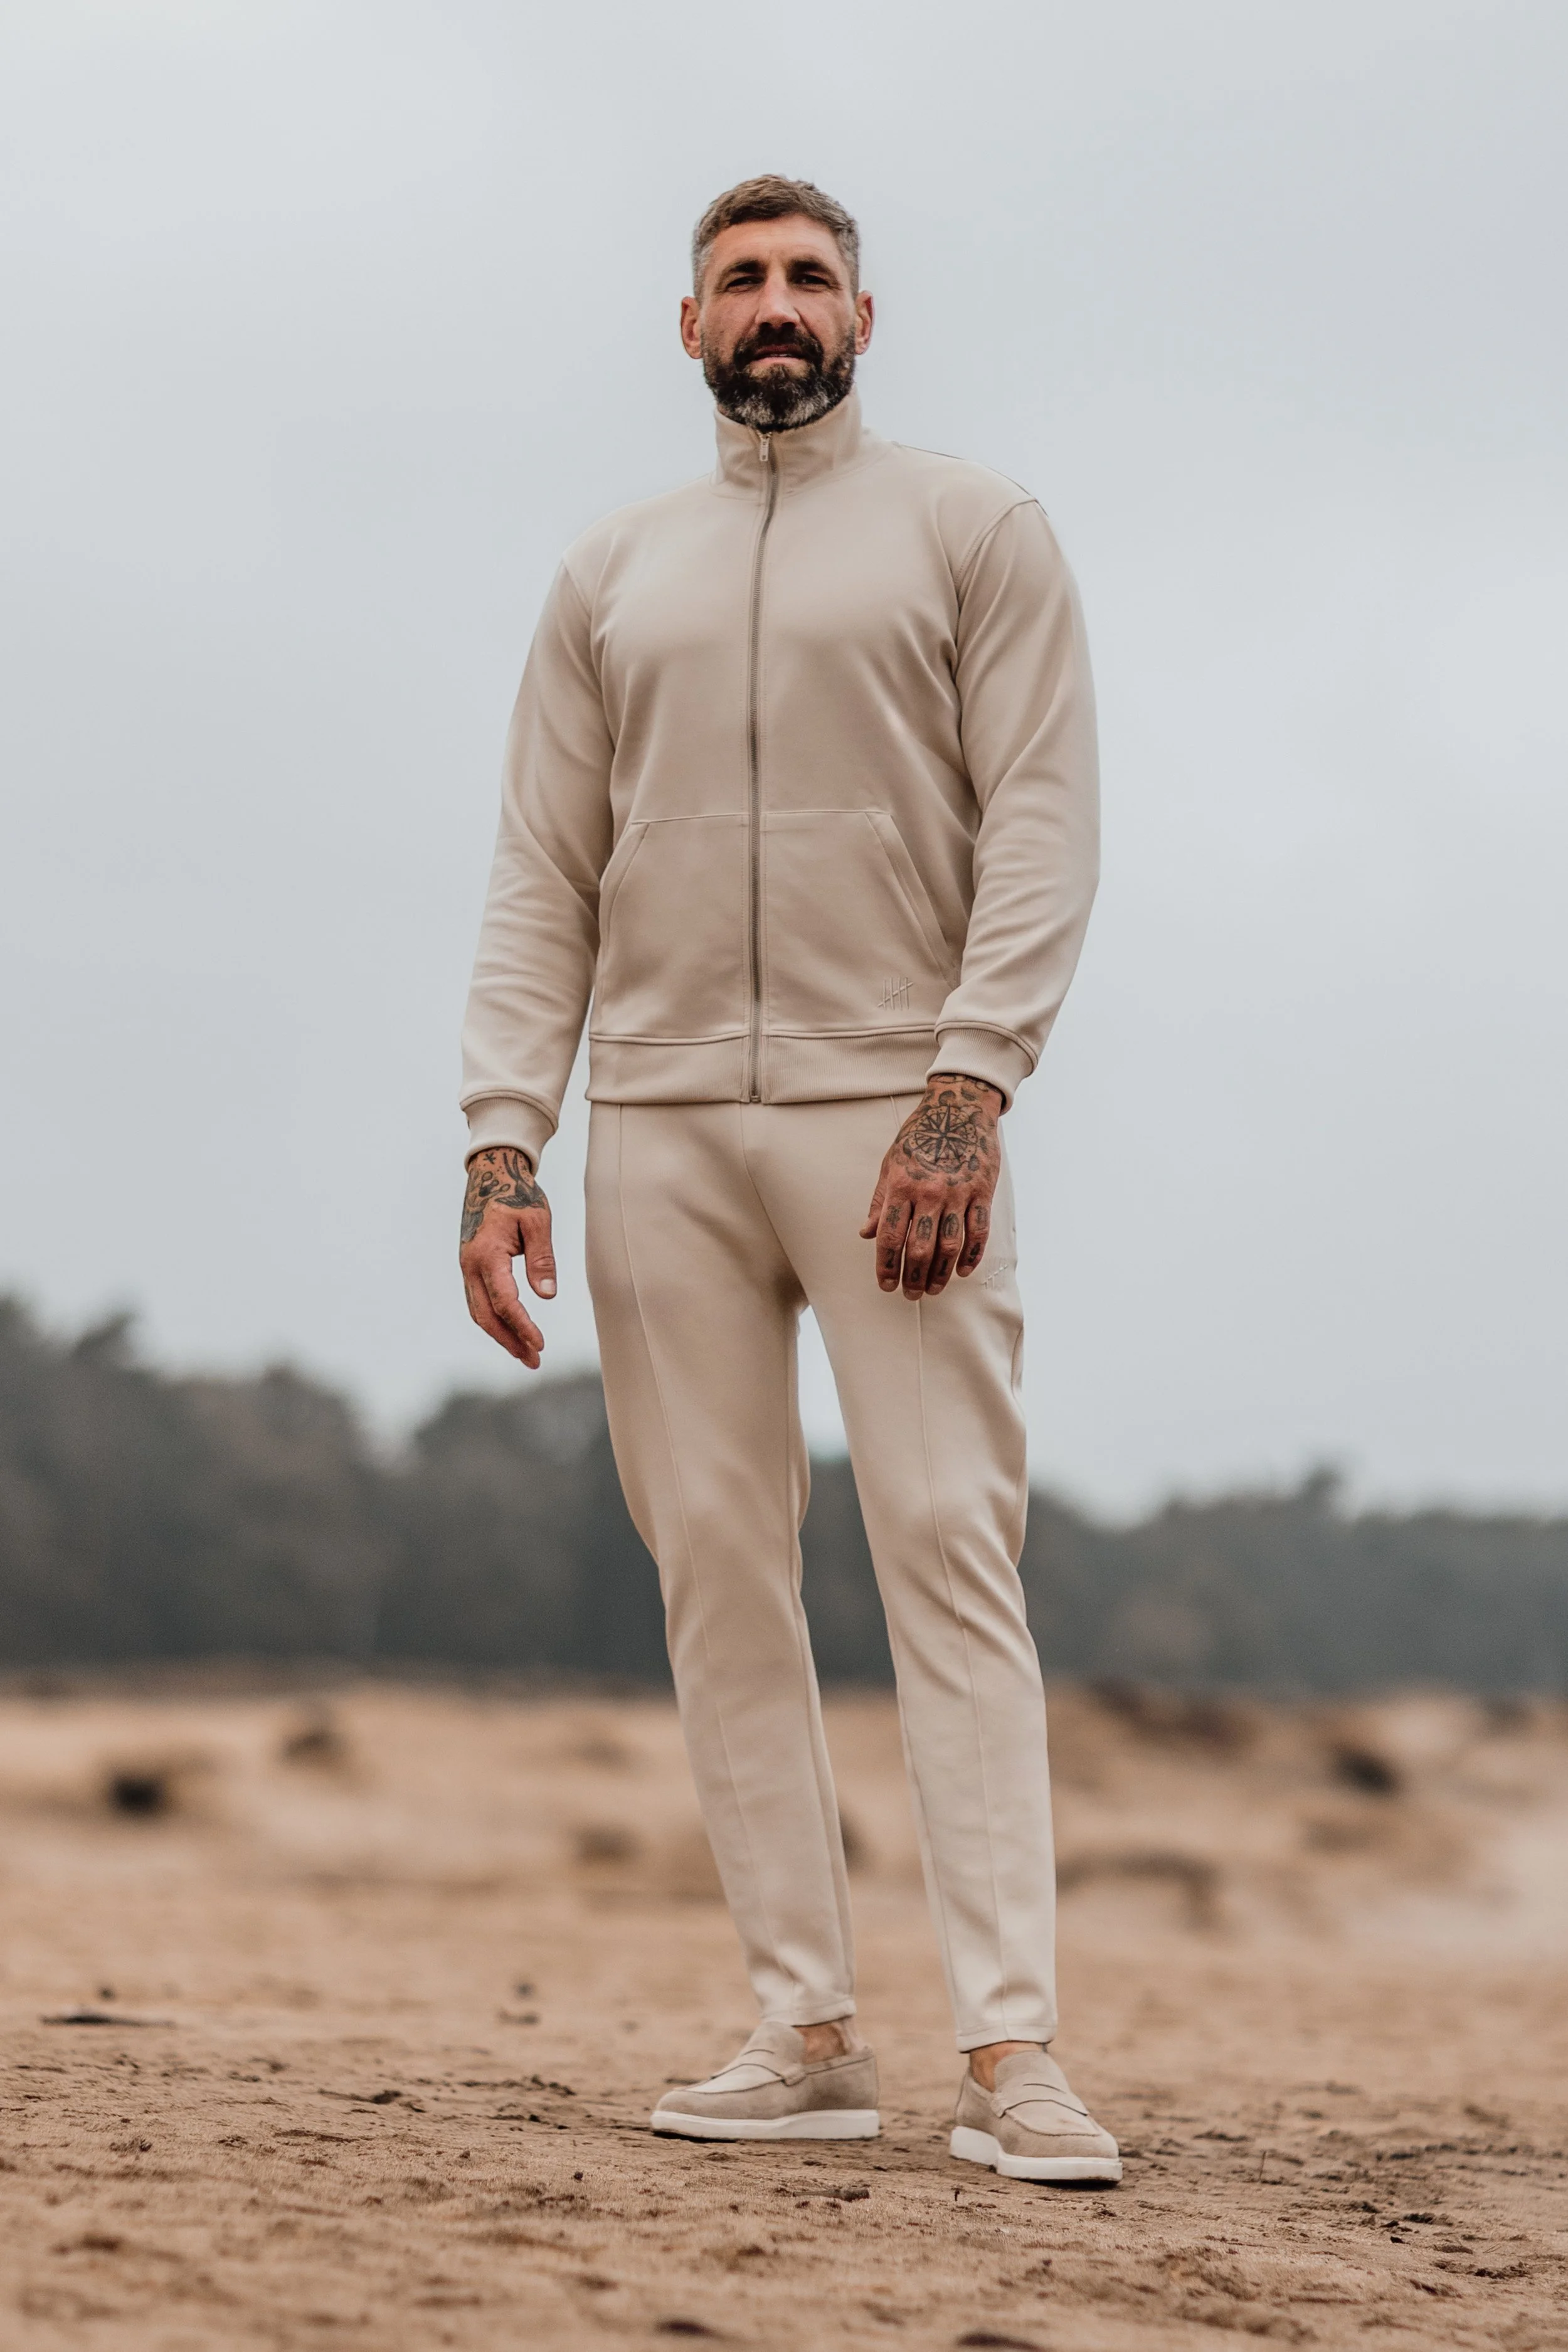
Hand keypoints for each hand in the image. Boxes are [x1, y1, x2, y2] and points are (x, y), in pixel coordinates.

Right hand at [459, 1147, 555, 1367]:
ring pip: (479, 1311)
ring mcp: (467, 1266)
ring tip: (525, 1353)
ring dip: (500, 1335)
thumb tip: (547, 1294)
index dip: (522, 1326)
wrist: (491, 1173)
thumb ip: (542, 1258)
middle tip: (533, 1360)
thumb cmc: (518, 1194)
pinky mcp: (470, 1266)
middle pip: (486, 1315)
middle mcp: (470, 1264)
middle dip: (509, 1341)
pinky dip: (493, 1319)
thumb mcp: (537, 1221)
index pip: (504, 1301)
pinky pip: (478, 1301)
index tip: (540, 1344)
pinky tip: (510, 1330)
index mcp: (487, 1254)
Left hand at [859, 1074, 1001, 1297]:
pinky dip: (971, 1256)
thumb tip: (866, 1233)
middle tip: (910, 1294)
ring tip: (932, 1289)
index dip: (886, 1266)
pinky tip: (962, 1271)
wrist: (960, 1107)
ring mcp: (958, 1193)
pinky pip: (978, 1231)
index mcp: (901, 1185)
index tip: (885, 1285)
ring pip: (949, 1245)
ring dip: (940, 1273)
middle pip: (919, 1247)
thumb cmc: (921, 1135)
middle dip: (912, 1277)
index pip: (890, 1236)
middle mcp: (929, 1192)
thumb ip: (880, 1200)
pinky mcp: (982, 1191)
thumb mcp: (891, 1162)